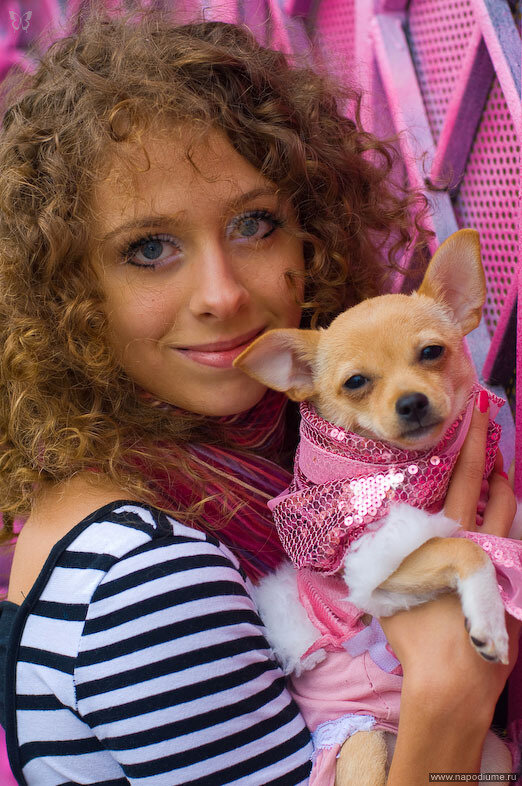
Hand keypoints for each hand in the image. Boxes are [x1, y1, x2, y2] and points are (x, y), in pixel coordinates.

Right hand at [380, 389, 520, 777]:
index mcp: (449, 538)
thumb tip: (371, 540)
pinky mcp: (514, 588)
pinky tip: (501, 529)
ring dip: (505, 492)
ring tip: (501, 474)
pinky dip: (507, 531)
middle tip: (489, 427)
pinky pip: (513, 549)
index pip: (462, 481)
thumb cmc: (416, 635)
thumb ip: (386, 560)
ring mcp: (503, 566)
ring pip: (511, 517)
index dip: (469, 446)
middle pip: (494, 491)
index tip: (475, 417)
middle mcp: (482, 545)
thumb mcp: (388, 591)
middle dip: (490, 456)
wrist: (453, 680)